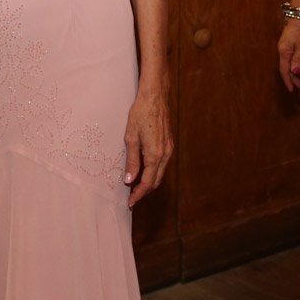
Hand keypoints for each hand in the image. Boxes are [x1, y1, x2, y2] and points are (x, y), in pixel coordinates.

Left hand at [122, 84, 171, 207]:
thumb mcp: (131, 138)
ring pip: (160, 173)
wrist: (155, 97)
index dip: (138, 194)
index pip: (147, 182)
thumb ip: (132, 161)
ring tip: (135, 187)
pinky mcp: (169, 144)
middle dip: (144, 191)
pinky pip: (162, 164)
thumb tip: (129, 180)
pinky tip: (143, 171)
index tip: (130, 203)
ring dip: (149, 182)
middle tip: (131, 198)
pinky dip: (153, 172)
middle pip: (155, 181)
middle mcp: (165, 155)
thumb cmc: (141, 114)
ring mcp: (169, 149)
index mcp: (155, 155)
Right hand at [277, 19, 299, 91]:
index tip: (291, 90)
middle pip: (285, 68)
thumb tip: (294, 72)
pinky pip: (290, 59)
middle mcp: (282, 52)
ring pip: (288, 64)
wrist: (298, 17)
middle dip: (292, 78)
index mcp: (284, 53)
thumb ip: (298, 59)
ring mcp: (284, 48)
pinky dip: (295, 65)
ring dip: (294, 72)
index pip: (284, 70)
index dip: (288, 80)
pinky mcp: (287, 46)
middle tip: (299, 86)